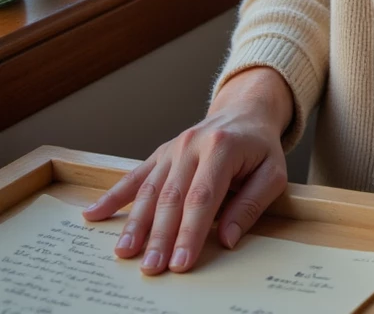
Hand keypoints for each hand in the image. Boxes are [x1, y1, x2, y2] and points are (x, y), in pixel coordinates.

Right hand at [81, 67, 293, 274]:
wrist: (246, 111)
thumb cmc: (260, 147)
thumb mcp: (273, 173)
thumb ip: (251, 205)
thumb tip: (227, 239)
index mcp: (222, 148)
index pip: (202, 198)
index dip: (190, 233)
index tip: (180, 263)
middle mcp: (192, 145)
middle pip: (171, 197)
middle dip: (160, 236)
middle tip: (150, 268)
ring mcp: (173, 148)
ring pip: (149, 189)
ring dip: (135, 224)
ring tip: (124, 253)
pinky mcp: (161, 153)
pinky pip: (134, 176)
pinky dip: (113, 196)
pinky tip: (93, 214)